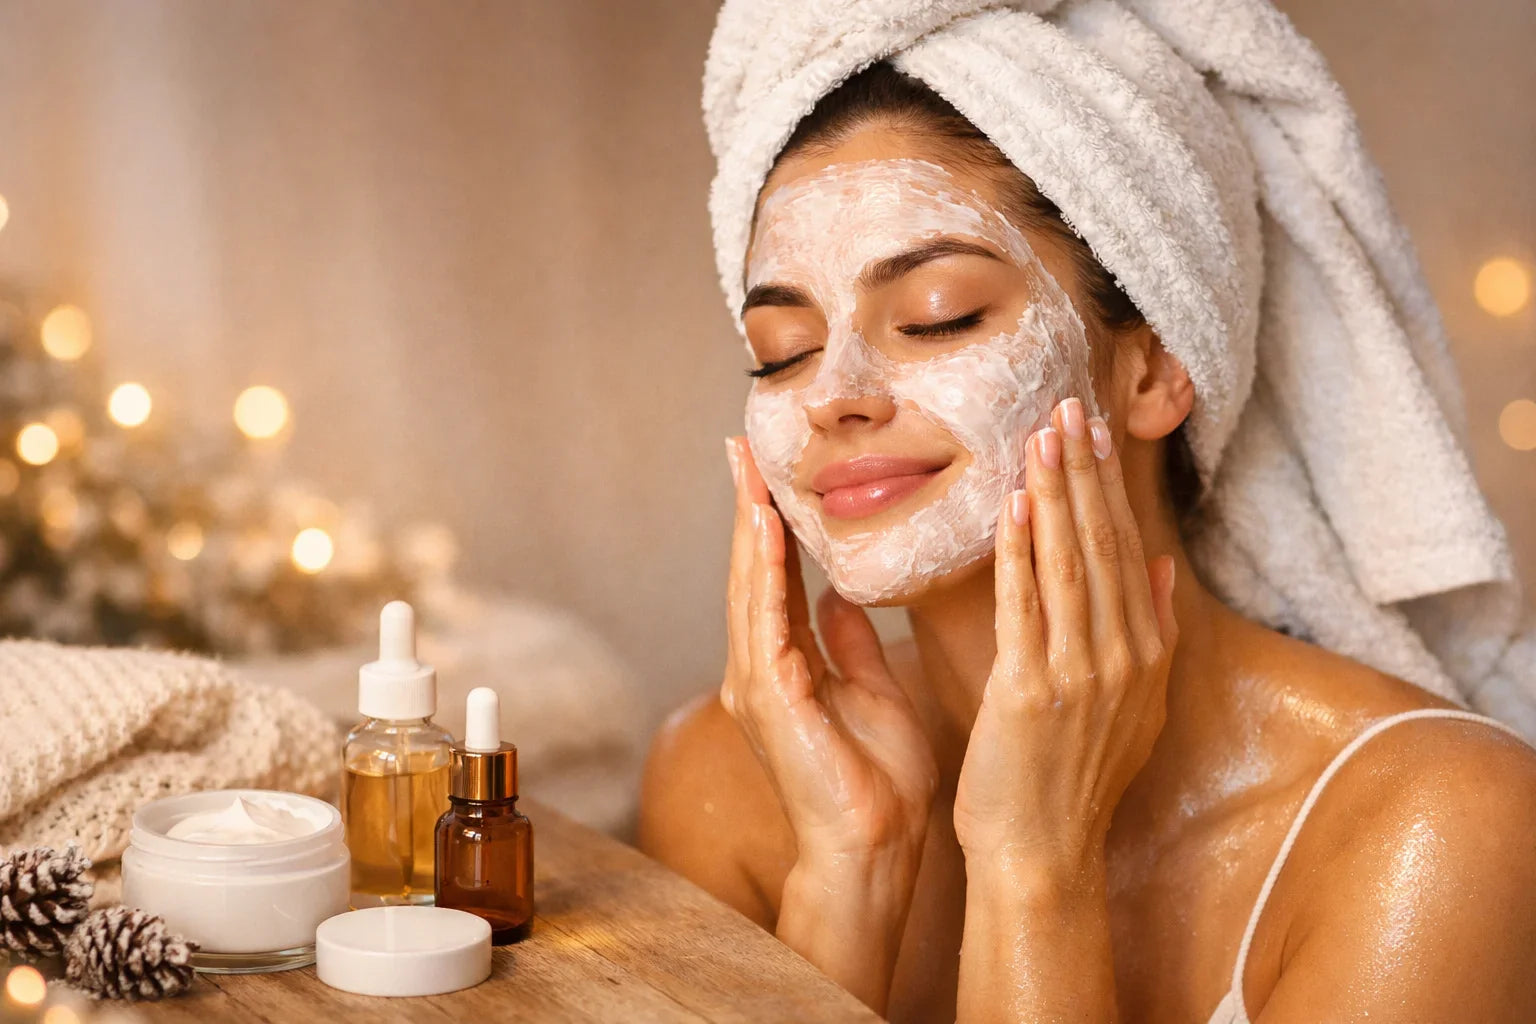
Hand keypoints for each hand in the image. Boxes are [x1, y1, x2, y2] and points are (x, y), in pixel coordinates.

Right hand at [722, 437, 937, 865]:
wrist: (875, 849)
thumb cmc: (880, 783)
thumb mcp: (873, 693)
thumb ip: (850, 645)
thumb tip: (839, 597)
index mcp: (787, 668)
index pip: (779, 579)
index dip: (775, 524)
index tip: (772, 472)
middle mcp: (762, 670)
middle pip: (752, 572)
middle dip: (749, 508)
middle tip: (744, 447)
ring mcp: (756, 683)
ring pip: (749, 587)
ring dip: (749, 525)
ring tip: (750, 468)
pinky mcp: (766, 697)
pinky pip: (762, 618)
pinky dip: (761, 569)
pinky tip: (764, 525)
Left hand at [953, 397, 1177, 867]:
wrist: (1043, 853)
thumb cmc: (1073, 779)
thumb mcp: (1133, 706)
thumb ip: (1150, 630)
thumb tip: (1156, 563)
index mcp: (1145, 655)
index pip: (1125, 549)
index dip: (1107, 485)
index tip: (1092, 429)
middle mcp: (1122, 657)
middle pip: (1102, 544)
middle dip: (1083, 471)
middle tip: (1067, 405)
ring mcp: (1080, 674)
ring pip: (1070, 563)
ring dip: (1056, 493)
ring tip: (1042, 434)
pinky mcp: (1031, 692)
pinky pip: (1026, 606)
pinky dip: (1022, 552)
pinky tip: (1015, 505)